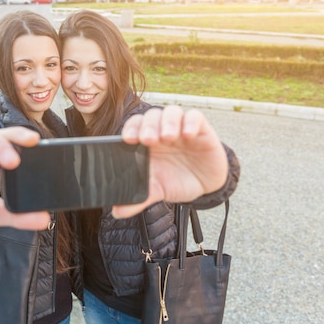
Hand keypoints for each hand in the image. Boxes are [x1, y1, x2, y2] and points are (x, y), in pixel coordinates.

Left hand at [113, 106, 227, 217]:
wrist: (205, 186)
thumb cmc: (177, 181)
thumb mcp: (158, 190)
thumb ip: (139, 198)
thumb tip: (117, 212)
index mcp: (148, 142)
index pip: (135, 125)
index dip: (131, 128)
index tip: (128, 140)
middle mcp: (162, 130)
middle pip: (151, 116)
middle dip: (147, 126)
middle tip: (148, 140)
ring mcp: (181, 128)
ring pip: (172, 111)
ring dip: (167, 121)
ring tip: (167, 137)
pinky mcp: (201, 129)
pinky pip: (195, 116)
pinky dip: (191, 122)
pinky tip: (188, 135)